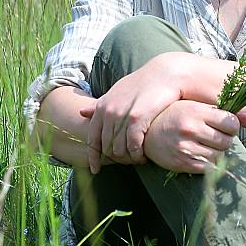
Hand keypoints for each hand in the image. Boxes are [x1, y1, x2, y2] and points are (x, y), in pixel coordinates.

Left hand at [78, 54, 187, 172]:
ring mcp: (121, 116)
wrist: (164, 75)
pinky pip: (133, 146)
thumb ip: (99, 104)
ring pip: (120, 149)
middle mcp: (108, 112)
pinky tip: (144, 156)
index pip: (92, 139)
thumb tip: (81, 112)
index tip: (95, 170)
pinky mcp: (137, 119)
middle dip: (117, 159)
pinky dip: (138, 155)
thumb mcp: (116, 92)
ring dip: (129, 158)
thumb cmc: (141, 84)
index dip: (93, 157)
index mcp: (102, 107)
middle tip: (129, 162)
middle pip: (107, 147)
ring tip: (138, 159)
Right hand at [141, 101, 245, 174]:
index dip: (232, 126)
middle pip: (226, 141)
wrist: (146, 133)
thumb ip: (220, 112)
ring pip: (218, 155)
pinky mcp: (182, 163)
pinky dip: (208, 162)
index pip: (230, 123)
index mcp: (195, 111)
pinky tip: (199, 153)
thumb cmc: (173, 116)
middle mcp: (190, 129)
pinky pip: (207, 167)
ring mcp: (186, 148)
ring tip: (205, 144)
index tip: (225, 125)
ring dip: (216, 152)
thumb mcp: (194, 107)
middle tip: (215, 136)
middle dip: (225, 140)